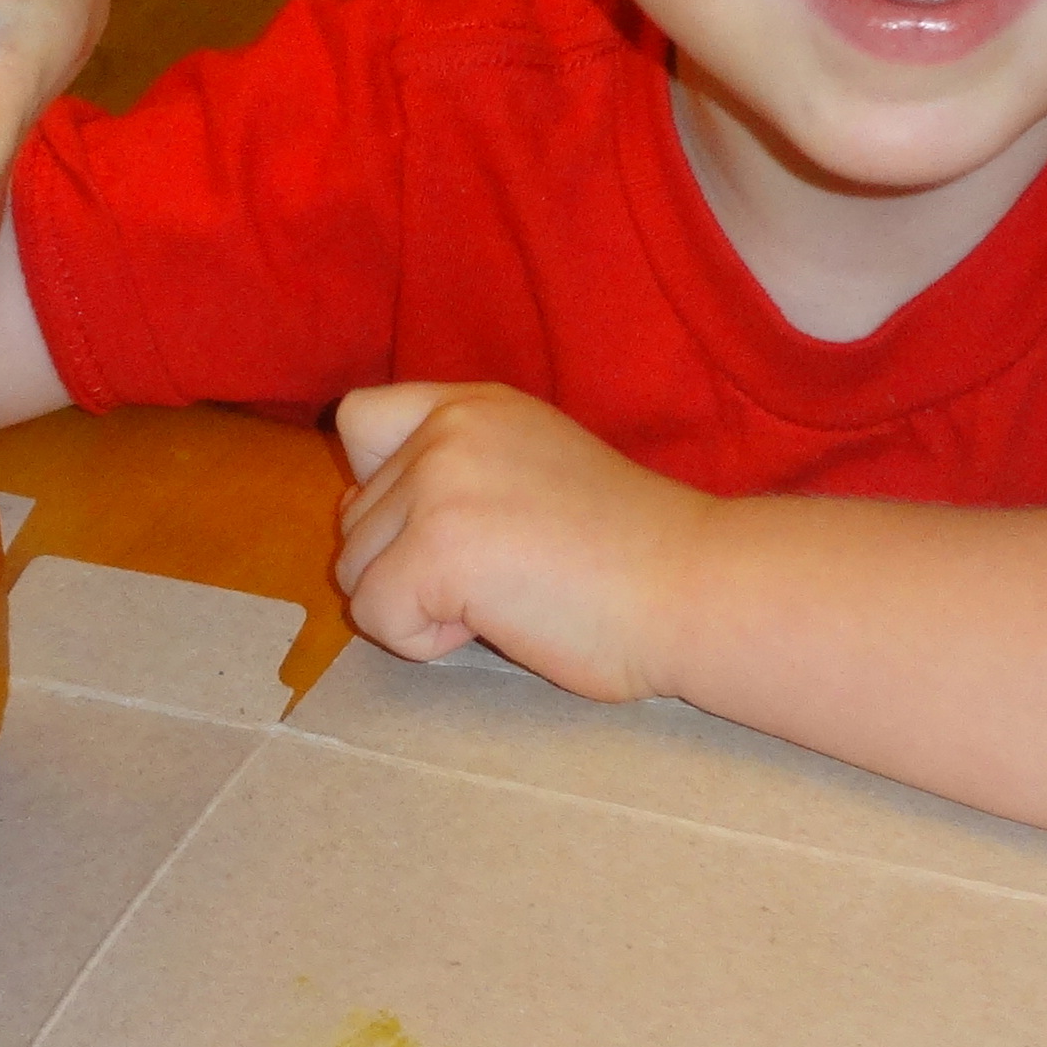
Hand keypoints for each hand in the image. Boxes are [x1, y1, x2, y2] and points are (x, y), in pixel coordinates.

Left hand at [332, 382, 716, 700]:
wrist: (694, 586)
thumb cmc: (630, 552)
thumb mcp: (532, 469)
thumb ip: (454, 474)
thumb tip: (361, 513)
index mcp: (474, 405)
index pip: (359, 421)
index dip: (379, 486)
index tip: (444, 526)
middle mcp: (448, 429)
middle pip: (353, 518)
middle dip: (408, 565)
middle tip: (506, 574)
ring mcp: (439, 484)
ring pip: (356, 572)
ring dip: (417, 605)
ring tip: (507, 596)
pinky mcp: (437, 549)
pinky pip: (377, 616)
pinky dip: (426, 641)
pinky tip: (501, 620)